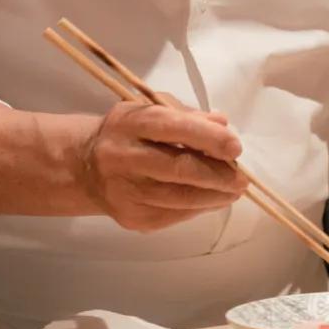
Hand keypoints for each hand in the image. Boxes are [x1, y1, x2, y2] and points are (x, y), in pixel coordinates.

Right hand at [77, 99, 245, 233]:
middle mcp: (122, 156)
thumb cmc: (129, 132)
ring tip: (233, 191)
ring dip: (214, 196)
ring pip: (180, 198)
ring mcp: (124, 191)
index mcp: (129, 122)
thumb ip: (186, 115)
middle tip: (242, 178)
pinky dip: (198, 207)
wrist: (86, 166)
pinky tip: (211, 200)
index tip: (235, 147)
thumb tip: (222, 123)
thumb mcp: (151, 110)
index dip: (207, 138)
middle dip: (217, 175)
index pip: (172, 127)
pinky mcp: (130, 217)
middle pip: (179, 169)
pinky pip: (173, 214)